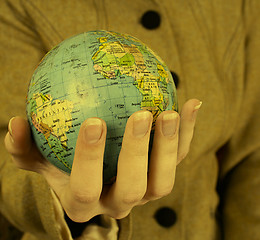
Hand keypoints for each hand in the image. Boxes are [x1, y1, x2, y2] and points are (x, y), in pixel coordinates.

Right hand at [4, 99, 200, 221]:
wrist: (93, 177)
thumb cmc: (62, 166)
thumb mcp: (39, 159)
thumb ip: (25, 147)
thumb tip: (14, 123)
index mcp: (85, 201)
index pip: (85, 187)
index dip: (89, 159)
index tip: (93, 121)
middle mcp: (118, 202)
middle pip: (133, 188)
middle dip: (137, 153)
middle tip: (141, 114)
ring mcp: (145, 192)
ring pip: (163, 179)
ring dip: (169, 145)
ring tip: (172, 111)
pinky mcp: (162, 176)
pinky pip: (179, 156)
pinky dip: (188, 132)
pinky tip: (192, 103)